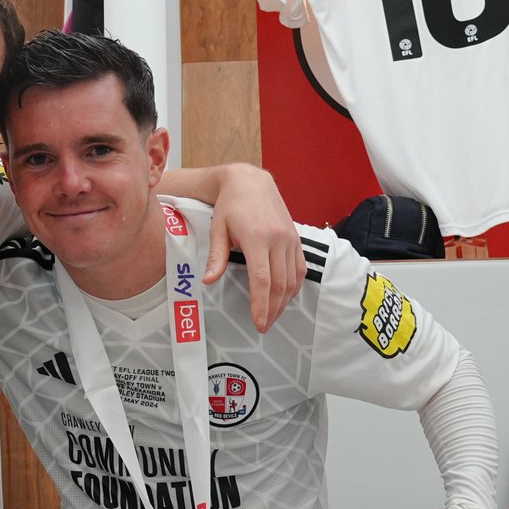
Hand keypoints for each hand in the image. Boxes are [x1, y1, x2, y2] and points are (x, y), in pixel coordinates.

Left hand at [201, 165, 305, 331]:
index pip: (262, 279)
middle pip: (279, 284)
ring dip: (283, 302)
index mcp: (257, 238)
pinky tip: (285, 299)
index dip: (261, 304)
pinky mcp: (296, 239)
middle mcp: (278, 240)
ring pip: (292, 279)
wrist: (251, 182)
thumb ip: (216, 256)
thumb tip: (208, 281)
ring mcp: (290, 239)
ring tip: (272, 317)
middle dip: (272, 309)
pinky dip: (294, 287)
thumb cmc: (230, 206)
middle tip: (263, 326)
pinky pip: (300, 269)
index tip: (258, 322)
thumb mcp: (217, 229)